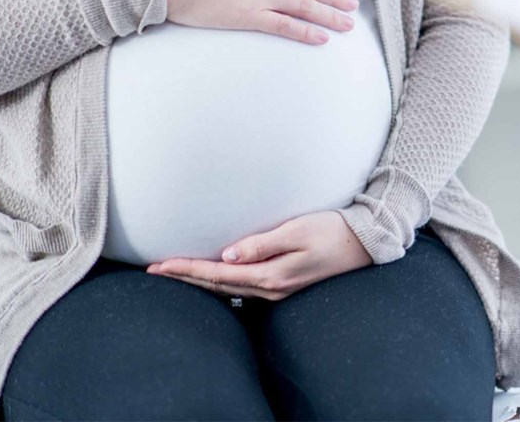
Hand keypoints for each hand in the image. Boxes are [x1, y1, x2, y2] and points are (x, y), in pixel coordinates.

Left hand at [145, 210, 372, 300]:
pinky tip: (211, 277)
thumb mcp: (297, 231)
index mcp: (270, 275)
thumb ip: (262, 244)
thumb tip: (227, 255)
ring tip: (175, 274)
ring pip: (227, 289)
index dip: (187, 269)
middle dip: (185, 278)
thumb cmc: (332, 230)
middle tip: (154, 271)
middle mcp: (270, 288)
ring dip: (199, 282)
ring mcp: (276, 289)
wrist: (364, 243)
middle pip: (217, 286)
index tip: (160, 265)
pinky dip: (219, 282)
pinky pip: (241, 287)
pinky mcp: (282, 283)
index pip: (217, 274)